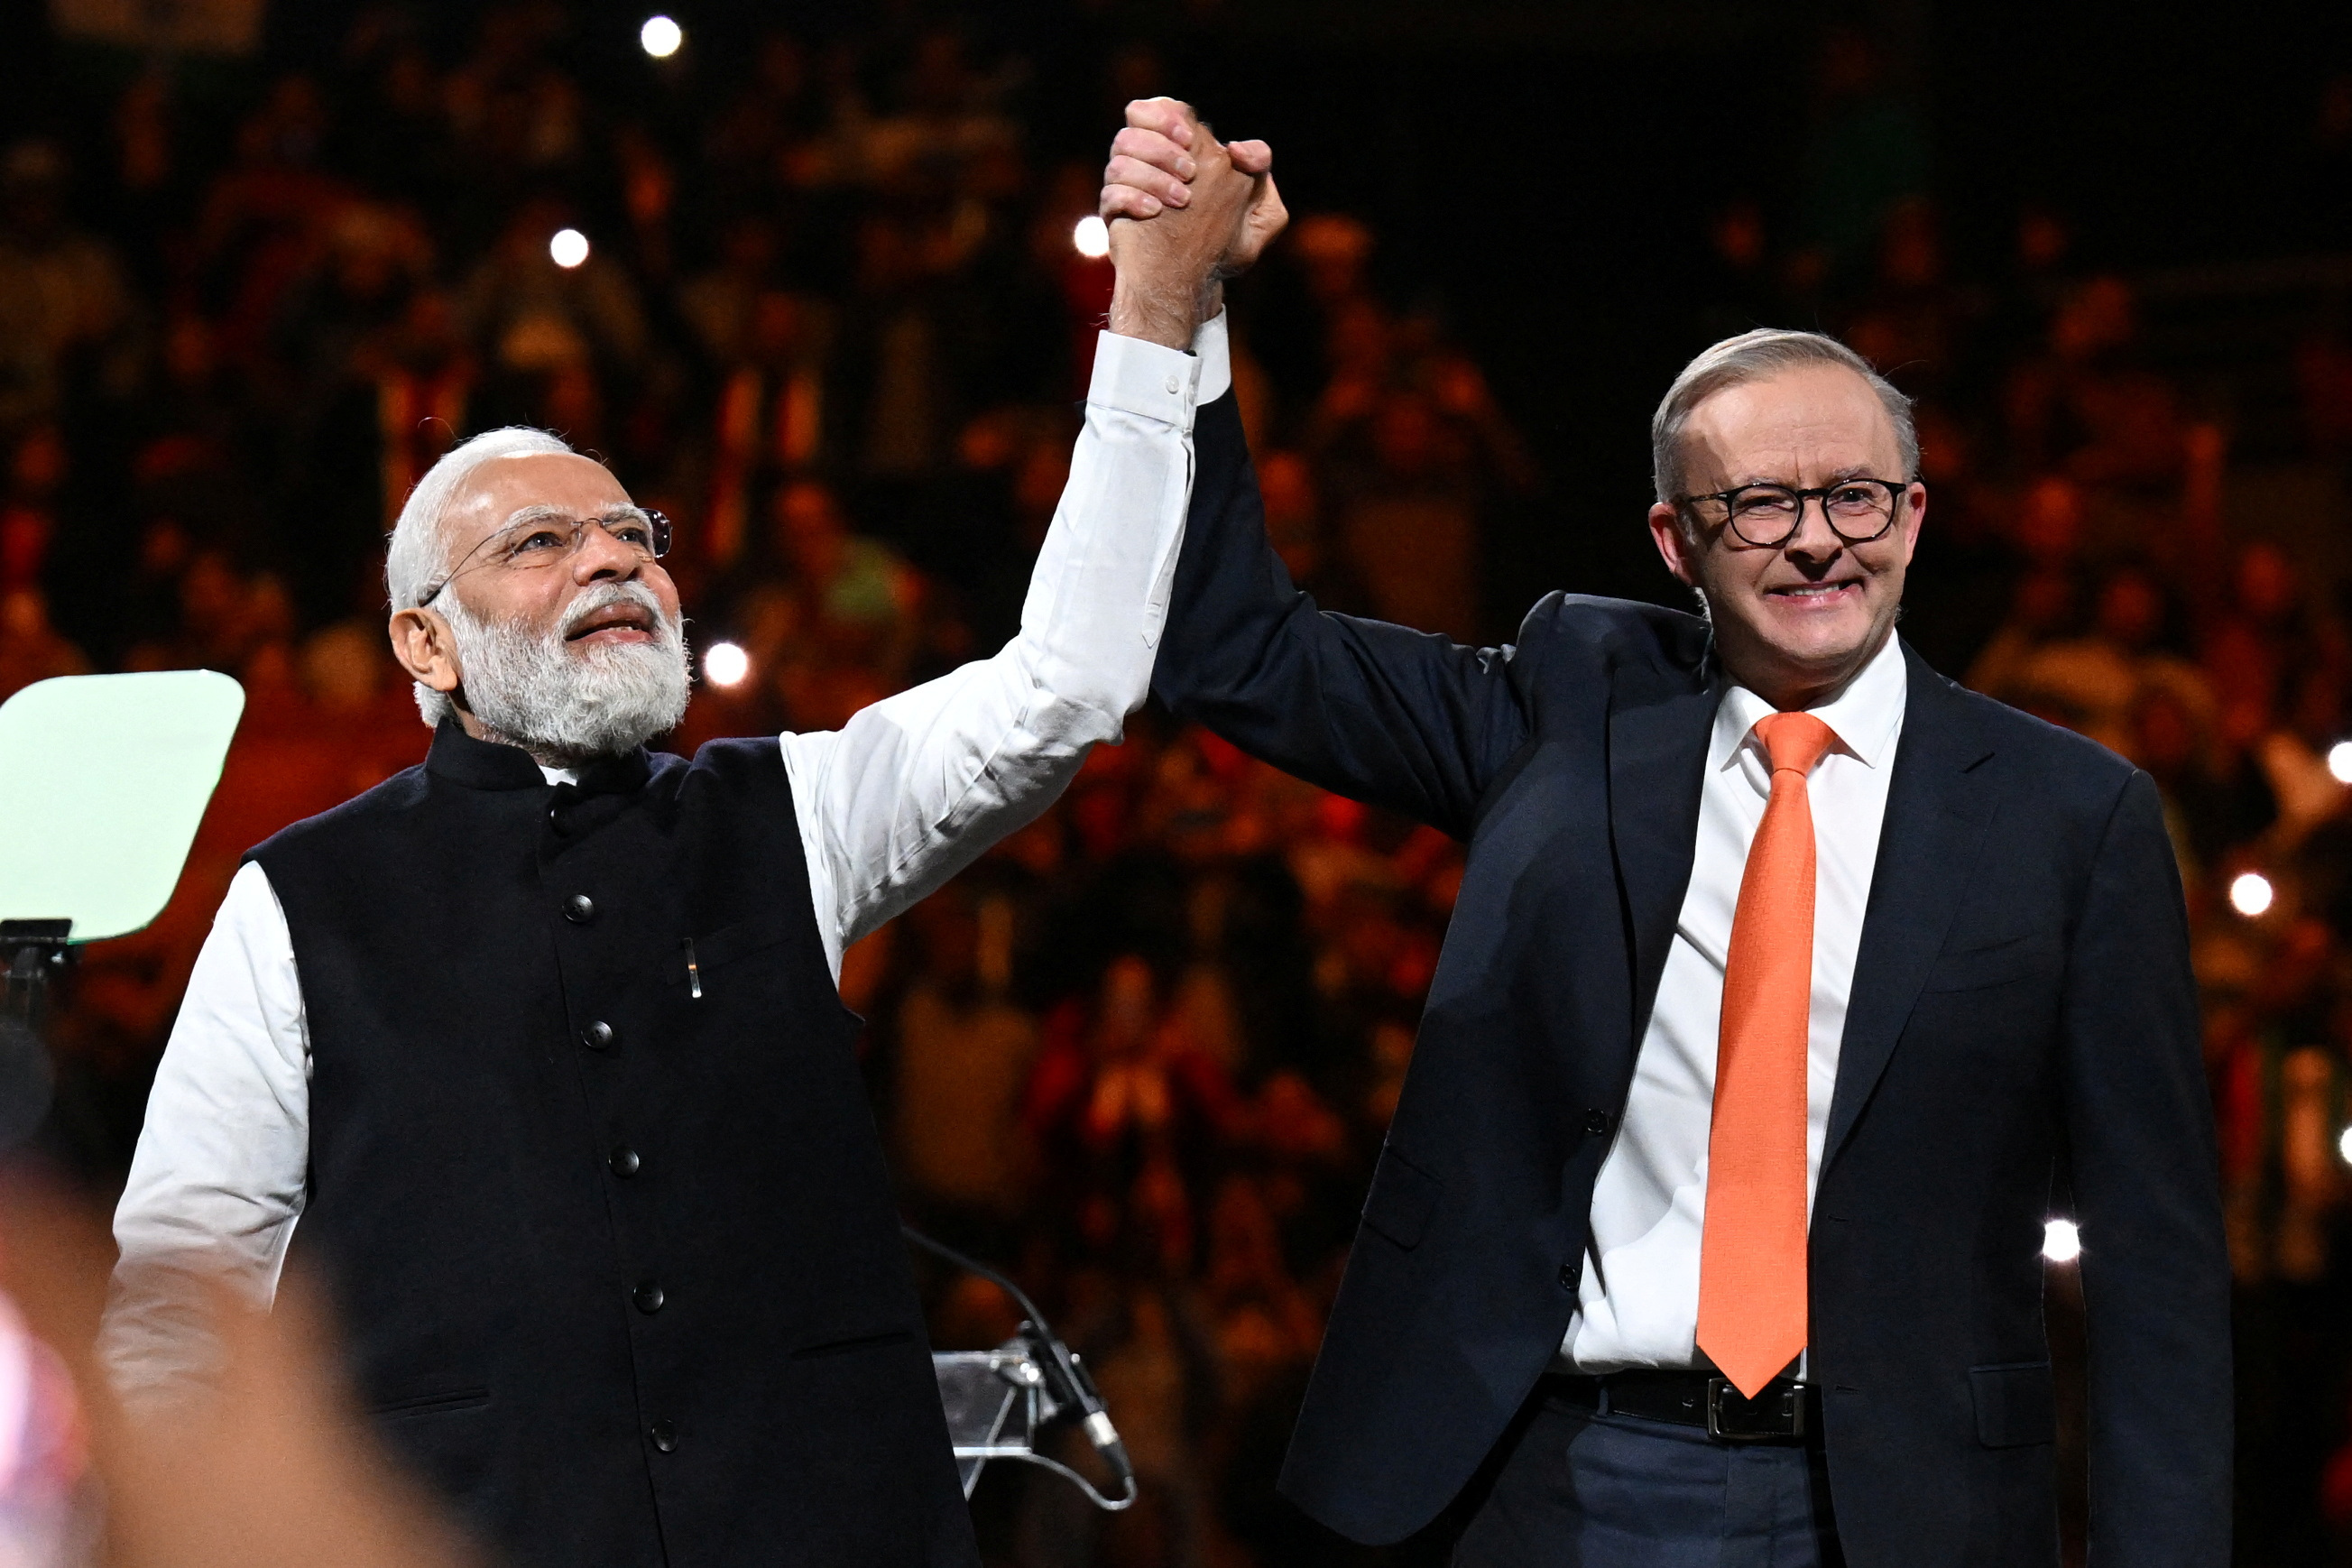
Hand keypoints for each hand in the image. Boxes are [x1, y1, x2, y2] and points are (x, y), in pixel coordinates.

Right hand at [1101, 98, 1286, 347]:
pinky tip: (1154, 214)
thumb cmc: (1226, 246)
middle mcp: (1151, 160)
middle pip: (1136, 122)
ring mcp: (1129, 185)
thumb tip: (1236, 147)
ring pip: (1120, 153)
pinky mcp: (1114, 212)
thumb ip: (1262, 171)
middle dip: (1164, 146)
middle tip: (1190, 174)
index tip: (1189, 141)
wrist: (1194, 286)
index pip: (1164, 108)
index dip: (1168, 115)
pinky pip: (1111, 192)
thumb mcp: (1262, 214)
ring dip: (1152, 173)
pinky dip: (1132, 198)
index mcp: (1184, 150)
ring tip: (1181, 201)